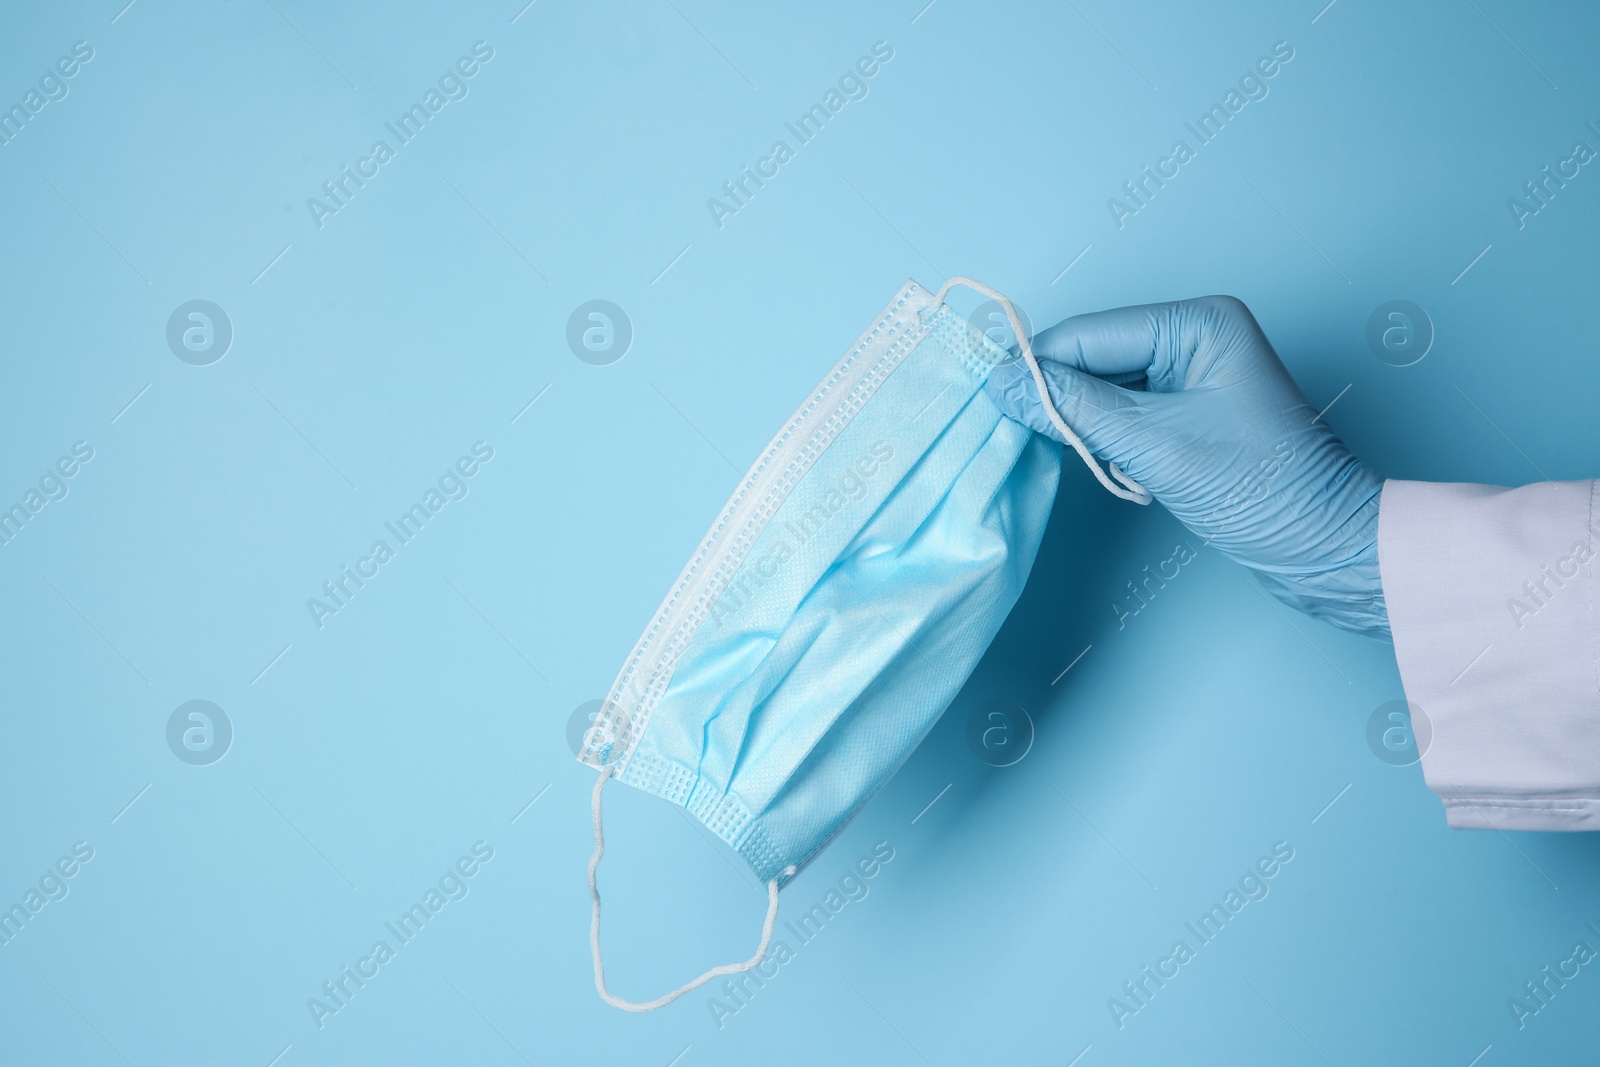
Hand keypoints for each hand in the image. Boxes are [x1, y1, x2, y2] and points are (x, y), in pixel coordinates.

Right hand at [986, 296, 1387, 637]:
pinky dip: (1103, 438)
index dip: (1038, 368)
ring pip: (1101, 387)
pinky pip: (1122, 412)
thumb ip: (1075, 411)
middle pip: (1092, 356)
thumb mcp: (1157, 446)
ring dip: (1082, 422)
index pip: (1090, 334)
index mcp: (1199, 322)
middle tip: (1018, 433)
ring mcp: (1191, 373)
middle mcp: (1194, 335)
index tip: (991, 401)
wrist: (1324, 547)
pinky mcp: (1187, 411)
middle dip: (1059, 396)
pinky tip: (1106, 463)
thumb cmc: (1262, 491)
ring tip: (1077, 455)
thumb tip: (1005, 385)